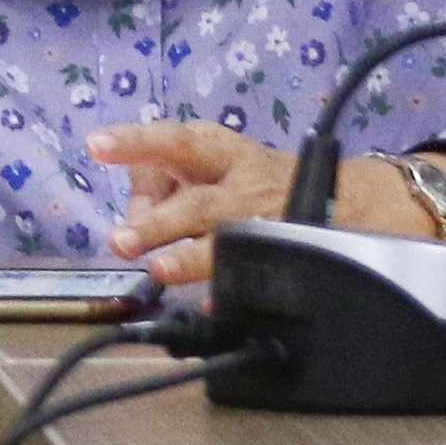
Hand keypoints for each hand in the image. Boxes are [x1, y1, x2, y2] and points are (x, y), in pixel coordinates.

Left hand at [87, 118, 438, 286]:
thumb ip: (161, 184)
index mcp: (222, 152)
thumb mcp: (211, 162)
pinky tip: (209, 303)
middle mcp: (245, 184)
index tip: (97, 146)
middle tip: (122, 240)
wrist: (348, 198)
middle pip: (200, 201)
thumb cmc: (255, 178)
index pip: (174, 141)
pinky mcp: (288, 252)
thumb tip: (131, 219)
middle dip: (160, 221)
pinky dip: (231, 291)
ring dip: (192, 258)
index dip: (136, 142)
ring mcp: (269, 222)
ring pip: (230, 241)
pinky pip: (257, 275)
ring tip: (159, 270)